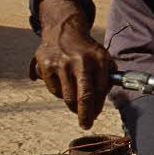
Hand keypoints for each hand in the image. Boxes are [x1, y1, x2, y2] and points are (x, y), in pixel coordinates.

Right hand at [32, 0, 112, 128]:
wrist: (63, 30)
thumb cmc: (86, 50)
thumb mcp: (102, 56)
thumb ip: (108, 75)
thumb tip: (103, 99)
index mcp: (99, 59)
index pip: (100, 90)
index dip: (98, 106)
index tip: (95, 115)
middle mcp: (81, 61)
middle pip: (83, 97)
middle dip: (85, 115)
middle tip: (86, 124)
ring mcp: (62, 63)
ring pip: (67, 96)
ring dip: (71, 104)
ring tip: (74, 102)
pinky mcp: (46, 66)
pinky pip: (53, 90)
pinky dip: (58, 93)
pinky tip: (62, 84)